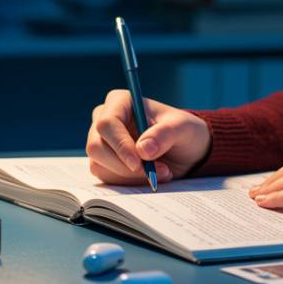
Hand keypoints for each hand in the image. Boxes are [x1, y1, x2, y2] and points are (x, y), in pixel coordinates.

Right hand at [86, 89, 210, 184]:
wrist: (185, 150)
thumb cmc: (183, 131)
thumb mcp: (183, 128)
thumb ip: (165, 134)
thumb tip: (142, 150)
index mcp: (121, 102)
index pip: (107, 123)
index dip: (120, 145)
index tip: (138, 162)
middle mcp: (105, 119)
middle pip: (97, 146)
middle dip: (126, 165)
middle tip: (155, 172)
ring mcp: (102, 141)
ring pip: (99, 165)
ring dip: (131, 176)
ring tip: (162, 172)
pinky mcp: (103, 161)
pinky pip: (106, 177)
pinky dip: (129, 182)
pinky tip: (151, 176)